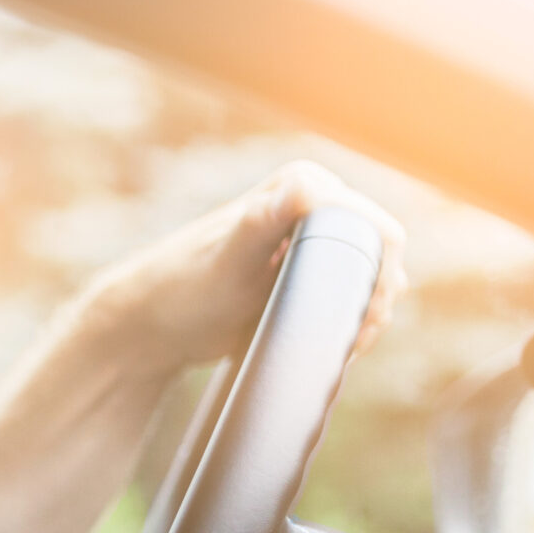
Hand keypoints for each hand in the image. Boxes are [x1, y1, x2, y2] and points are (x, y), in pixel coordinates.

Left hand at [82, 160, 408, 378]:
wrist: (152, 326)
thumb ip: (259, 224)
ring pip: (371, 278)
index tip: (363, 318)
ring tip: (343, 348)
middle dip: (375, 299)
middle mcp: (313, 204)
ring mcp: (312, 239)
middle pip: (379, 254)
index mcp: (303, 185)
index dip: (381, 274)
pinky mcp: (306, 273)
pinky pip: (350, 296)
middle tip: (352, 342)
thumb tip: (303, 188)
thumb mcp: (228, 262)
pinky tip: (335, 346)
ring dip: (367, 314)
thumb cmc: (183, 292)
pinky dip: (351, 321)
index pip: (374, 227)